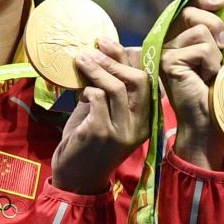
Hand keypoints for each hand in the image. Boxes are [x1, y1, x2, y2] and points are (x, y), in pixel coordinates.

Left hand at [49, 43, 149, 194]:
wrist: (76, 180)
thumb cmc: (88, 144)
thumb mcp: (104, 115)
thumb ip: (107, 91)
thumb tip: (100, 56)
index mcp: (145, 120)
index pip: (147, 81)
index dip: (127, 58)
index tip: (107, 42)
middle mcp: (139, 126)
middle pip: (138, 80)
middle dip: (113, 60)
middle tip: (91, 50)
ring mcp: (122, 131)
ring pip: (117, 88)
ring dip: (97, 70)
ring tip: (81, 60)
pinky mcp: (102, 134)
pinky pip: (98, 100)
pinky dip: (88, 90)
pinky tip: (79, 92)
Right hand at [161, 0, 223, 171]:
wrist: (209, 123)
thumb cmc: (218, 93)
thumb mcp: (221, 56)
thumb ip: (215, 32)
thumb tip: (220, 2)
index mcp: (179, 41)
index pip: (188, 9)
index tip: (220, 2)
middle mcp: (167, 44)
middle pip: (194, 14)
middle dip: (216, 29)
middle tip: (220, 55)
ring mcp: (165, 52)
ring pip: (201, 33)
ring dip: (215, 55)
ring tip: (209, 75)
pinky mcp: (168, 61)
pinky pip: (202, 49)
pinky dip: (212, 64)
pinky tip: (204, 80)